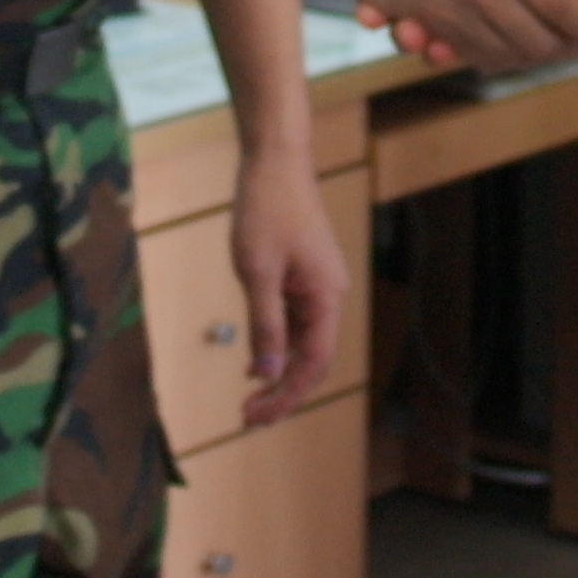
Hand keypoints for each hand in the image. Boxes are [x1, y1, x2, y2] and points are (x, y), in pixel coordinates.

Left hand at [227, 142, 347, 428]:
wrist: (275, 161)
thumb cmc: (266, 210)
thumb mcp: (257, 271)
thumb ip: (264, 324)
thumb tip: (268, 373)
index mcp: (326, 296)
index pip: (313, 363)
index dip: (287, 395)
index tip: (254, 415)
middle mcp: (329, 295)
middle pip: (312, 358)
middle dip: (283, 391)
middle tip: (248, 416)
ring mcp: (318, 285)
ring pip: (303, 342)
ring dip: (279, 371)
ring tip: (250, 398)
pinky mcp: (304, 276)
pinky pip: (294, 322)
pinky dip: (276, 345)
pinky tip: (256, 361)